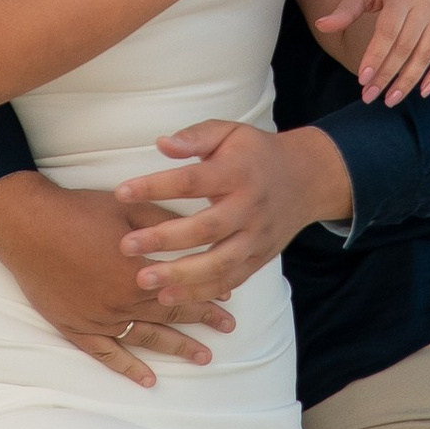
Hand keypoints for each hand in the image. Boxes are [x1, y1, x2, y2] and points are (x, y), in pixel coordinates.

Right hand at [0, 175, 236, 387]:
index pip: (184, 286)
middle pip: (172, 314)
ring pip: (146, 338)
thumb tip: (197, 234)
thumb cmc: (78, 210)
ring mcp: (98, 319)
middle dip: (203, 321)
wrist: (27, 224)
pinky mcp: (75, 328)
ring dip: (177, 347)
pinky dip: (128, 369)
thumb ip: (163, 224)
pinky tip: (148, 380)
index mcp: (138, 271)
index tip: (229, 297)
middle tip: (228, 327)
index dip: (208, 291)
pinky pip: (107, 355)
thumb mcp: (129, 208)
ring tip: (203, 357)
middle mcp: (122, 300)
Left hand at [116, 121, 356, 303]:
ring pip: (220, 262)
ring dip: (181, 275)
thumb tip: (162, 143)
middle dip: (164, 240)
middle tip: (126, 246)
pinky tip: (170, 296)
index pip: (192, 181)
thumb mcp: (230, 132)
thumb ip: (196, 137)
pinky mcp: (259, 258)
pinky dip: (201, 292)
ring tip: (144, 281)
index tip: (122, 192)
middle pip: (206, 228)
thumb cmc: (256, 153)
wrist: (307, 178)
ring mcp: (256, 236)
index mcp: (237, 172)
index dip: (156, 186)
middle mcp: (249, 207)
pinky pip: (230, 280)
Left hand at [314, 0, 429, 103]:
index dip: (375, 58)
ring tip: (391, 99)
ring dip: (409, 81)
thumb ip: (346, 9)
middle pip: (406, 48)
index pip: (388, 32)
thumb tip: (321, 26)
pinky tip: (423, 91)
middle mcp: (427, 4)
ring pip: (426, 55)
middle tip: (370, 96)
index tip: (362, 80)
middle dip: (387, 75)